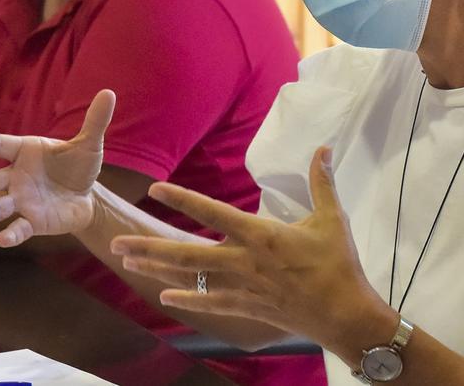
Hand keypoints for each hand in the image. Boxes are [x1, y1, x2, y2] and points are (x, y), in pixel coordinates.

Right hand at [0, 90, 115, 246]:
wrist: (88, 197)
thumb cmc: (80, 167)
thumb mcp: (89, 144)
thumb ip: (95, 121)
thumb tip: (108, 93)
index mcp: (25, 152)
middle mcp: (16, 177)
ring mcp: (22, 200)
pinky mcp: (33, 221)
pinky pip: (19, 228)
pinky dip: (11, 234)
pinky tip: (1, 240)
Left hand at [110, 147, 396, 360]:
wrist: (346, 315)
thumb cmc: (339, 265)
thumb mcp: (332, 219)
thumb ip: (322, 182)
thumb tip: (323, 148)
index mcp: (261, 235)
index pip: (213, 213)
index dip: (183, 200)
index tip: (155, 189)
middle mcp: (243, 261)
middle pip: (187, 253)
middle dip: (150, 247)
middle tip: (117, 243)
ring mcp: (242, 287)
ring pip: (191, 278)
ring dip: (158, 270)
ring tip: (129, 263)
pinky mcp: (247, 307)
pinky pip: (210, 303)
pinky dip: (188, 300)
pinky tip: (165, 297)